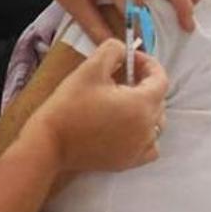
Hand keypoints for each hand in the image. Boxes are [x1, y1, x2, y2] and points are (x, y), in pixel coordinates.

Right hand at [27, 39, 167, 173]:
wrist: (50, 142)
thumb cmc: (69, 105)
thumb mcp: (90, 68)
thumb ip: (113, 50)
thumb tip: (124, 50)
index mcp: (141, 104)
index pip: (160, 79)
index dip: (148, 64)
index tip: (132, 58)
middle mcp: (147, 128)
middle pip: (159, 100)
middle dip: (145, 84)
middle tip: (123, 76)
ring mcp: (139, 148)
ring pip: (156, 123)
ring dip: (146, 108)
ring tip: (123, 100)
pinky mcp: (128, 161)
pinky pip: (150, 146)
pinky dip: (145, 134)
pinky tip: (129, 127)